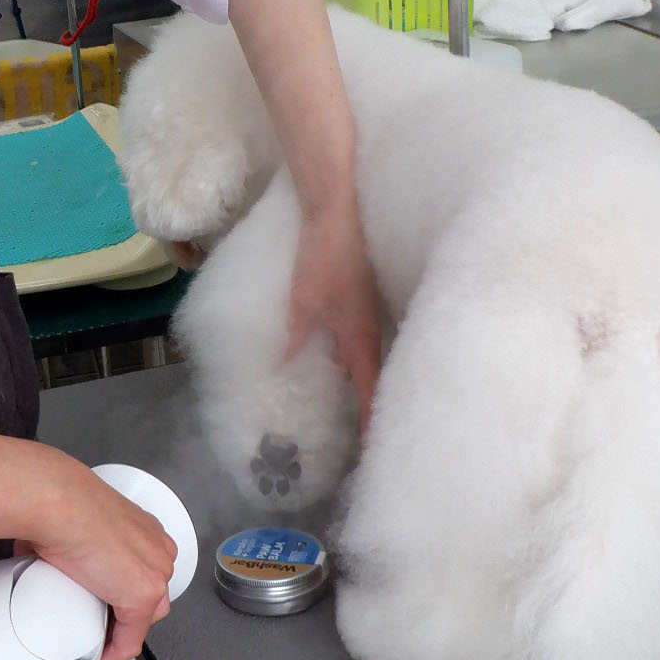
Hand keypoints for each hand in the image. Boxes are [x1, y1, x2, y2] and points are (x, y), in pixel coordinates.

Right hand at [24, 451, 177, 659]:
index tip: (98, 606)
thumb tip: (33, 547)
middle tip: (91, 629)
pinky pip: (130, 641)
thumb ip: (58, 538)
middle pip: (146, 597)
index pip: (139, 570)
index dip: (118, 593)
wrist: (55, 501)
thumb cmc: (53, 501)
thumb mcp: (63, 520)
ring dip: (117, 638)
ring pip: (141, 620)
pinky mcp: (141, 597)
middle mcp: (155, 548)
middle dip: (121, 617)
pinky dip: (112, 658)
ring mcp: (153, 573)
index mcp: (140, 527)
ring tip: (91, 651)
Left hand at [285, 199, 381, 433]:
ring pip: (367, 358)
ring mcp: (368, 313)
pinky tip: (337, 361)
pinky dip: (351, 357)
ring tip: (351, 409)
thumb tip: (285, 366)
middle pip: (374, 378)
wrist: (339, 209)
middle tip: (364, 437)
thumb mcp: (303, 302)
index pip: (369, 390)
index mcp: (362, 337)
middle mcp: (370, 329)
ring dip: (361, 383)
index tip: (370, 450)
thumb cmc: (325, 256)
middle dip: (370, 408)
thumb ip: (296, 337)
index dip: (369, 420)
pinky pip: (358, 339)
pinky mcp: (360, 299)